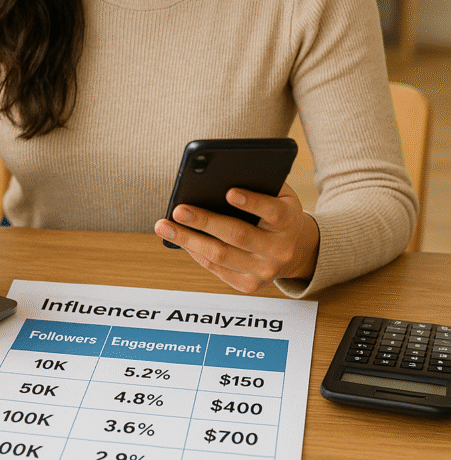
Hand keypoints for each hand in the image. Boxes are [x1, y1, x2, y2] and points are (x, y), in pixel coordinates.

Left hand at [154, 183, 318, 293]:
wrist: (296, 251)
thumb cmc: (279, 214)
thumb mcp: (280, 196)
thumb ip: (259, 184)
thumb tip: (220, 174)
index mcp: (288, 222)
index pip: (271, 212)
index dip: (251, 202)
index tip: (229, 192)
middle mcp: (278, 250)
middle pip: (238, 235)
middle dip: (205, 222)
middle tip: (179, 210)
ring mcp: (263, 271)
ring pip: (220, 255)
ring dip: (189, 239)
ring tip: (165, 226)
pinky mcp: (248, 285)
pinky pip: (215, 268)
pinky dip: (194, 251)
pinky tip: (179, 238)